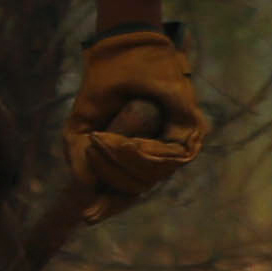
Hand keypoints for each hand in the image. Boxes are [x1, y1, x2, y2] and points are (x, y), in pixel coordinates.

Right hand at [68, 24, 207, 212]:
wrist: (125, 52)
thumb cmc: (104, 87)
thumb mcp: (81, 127)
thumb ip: (81, 160)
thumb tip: (84, 190)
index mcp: (137, 157)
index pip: (127, 191)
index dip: (109, 206)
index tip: (87, 218)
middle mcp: (161, 153)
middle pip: (136, 188)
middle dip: (108, 176)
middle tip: (90, 151)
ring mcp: (178, 144)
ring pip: (148, 175)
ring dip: (117, 162)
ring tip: (97, 140)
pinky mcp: (190, 130)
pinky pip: (160, 158)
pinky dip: (134, 153)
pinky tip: (110, 141)